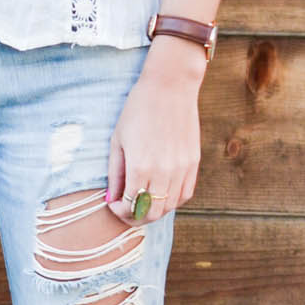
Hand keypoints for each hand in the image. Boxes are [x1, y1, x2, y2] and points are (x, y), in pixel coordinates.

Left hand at [104, 36, 204, 224]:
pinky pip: (186, 194)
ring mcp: (181, 169)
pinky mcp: (193, 163)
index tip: (114, 204)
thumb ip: (114, 174)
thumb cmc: (137, 110)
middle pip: (152, 213)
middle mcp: (163, 172)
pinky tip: (162, 192)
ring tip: (143, 199)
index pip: (130, 207)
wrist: (170, 87)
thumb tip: (111, 199)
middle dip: (136, 217)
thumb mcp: (117, 141)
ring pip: (170, 207)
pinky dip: (173, 200)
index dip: (120, 211)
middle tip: (127, 208)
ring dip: (154, 209)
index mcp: (140, 167)